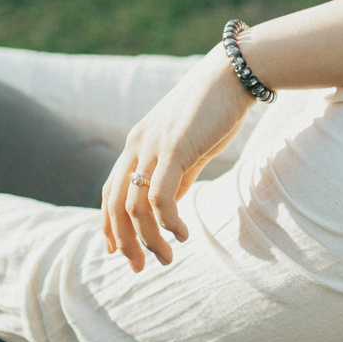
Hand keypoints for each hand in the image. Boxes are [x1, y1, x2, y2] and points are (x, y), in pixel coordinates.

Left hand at [100, 52, 252, 271]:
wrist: (234, 74)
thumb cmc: (216, 109)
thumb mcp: (189, 148)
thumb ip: (177, 177)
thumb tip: (169, 208)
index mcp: (137, 145)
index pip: (110, 192)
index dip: (109, 226)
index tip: (118, 253)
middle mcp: (137, 146)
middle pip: (116, 205)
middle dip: (125, 242)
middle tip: (140, 267)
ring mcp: (153, 147)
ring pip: (136, 206)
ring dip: (149, 239)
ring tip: (167, 258)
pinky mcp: (175, 148)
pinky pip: (161, 196)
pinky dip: (168, 222)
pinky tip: (183, 235)